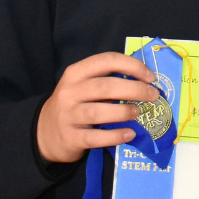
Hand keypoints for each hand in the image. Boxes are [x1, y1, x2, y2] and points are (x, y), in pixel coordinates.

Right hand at [37, 52, 160, 163]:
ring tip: (138, 113)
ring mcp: (67, 115)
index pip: (106, 61)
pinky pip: (95, 137)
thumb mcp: (84, 86)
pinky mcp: (70, 138)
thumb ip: (108, 80)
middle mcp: (69, 92)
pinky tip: (130, 134)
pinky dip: (115, 136)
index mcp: (76, 73)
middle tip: (153, 95)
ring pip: (98, 112)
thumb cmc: (76, 104)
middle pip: (105, 86)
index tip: (151, 76)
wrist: (45, 132)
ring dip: (124, 112)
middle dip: (134, 89)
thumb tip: (147, 82)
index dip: (132, 66)